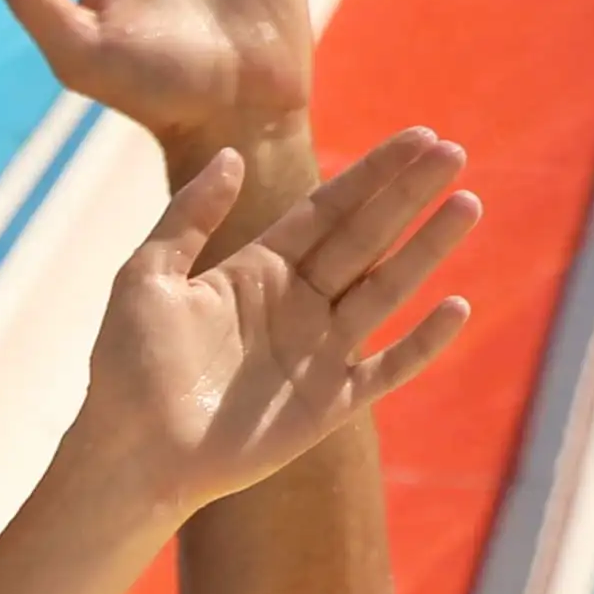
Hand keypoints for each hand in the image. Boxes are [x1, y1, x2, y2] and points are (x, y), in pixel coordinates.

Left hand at [75, 125, 477, 515]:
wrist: (131, 457)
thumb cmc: (126, 371)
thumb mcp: (146, 278)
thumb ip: (188, 216)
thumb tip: (231, 154)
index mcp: (257, 271)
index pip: (327, 209)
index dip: (372, 173)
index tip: (418, 135)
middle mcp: (296, 305)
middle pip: (366, 238)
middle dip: (408, 196)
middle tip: (453, 153)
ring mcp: (317, 353)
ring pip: (386, 290)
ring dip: (427, 250)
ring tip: (467, 204)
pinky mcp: (329, 404)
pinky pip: (388, 368)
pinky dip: (422, 342)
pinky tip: (455, 305)